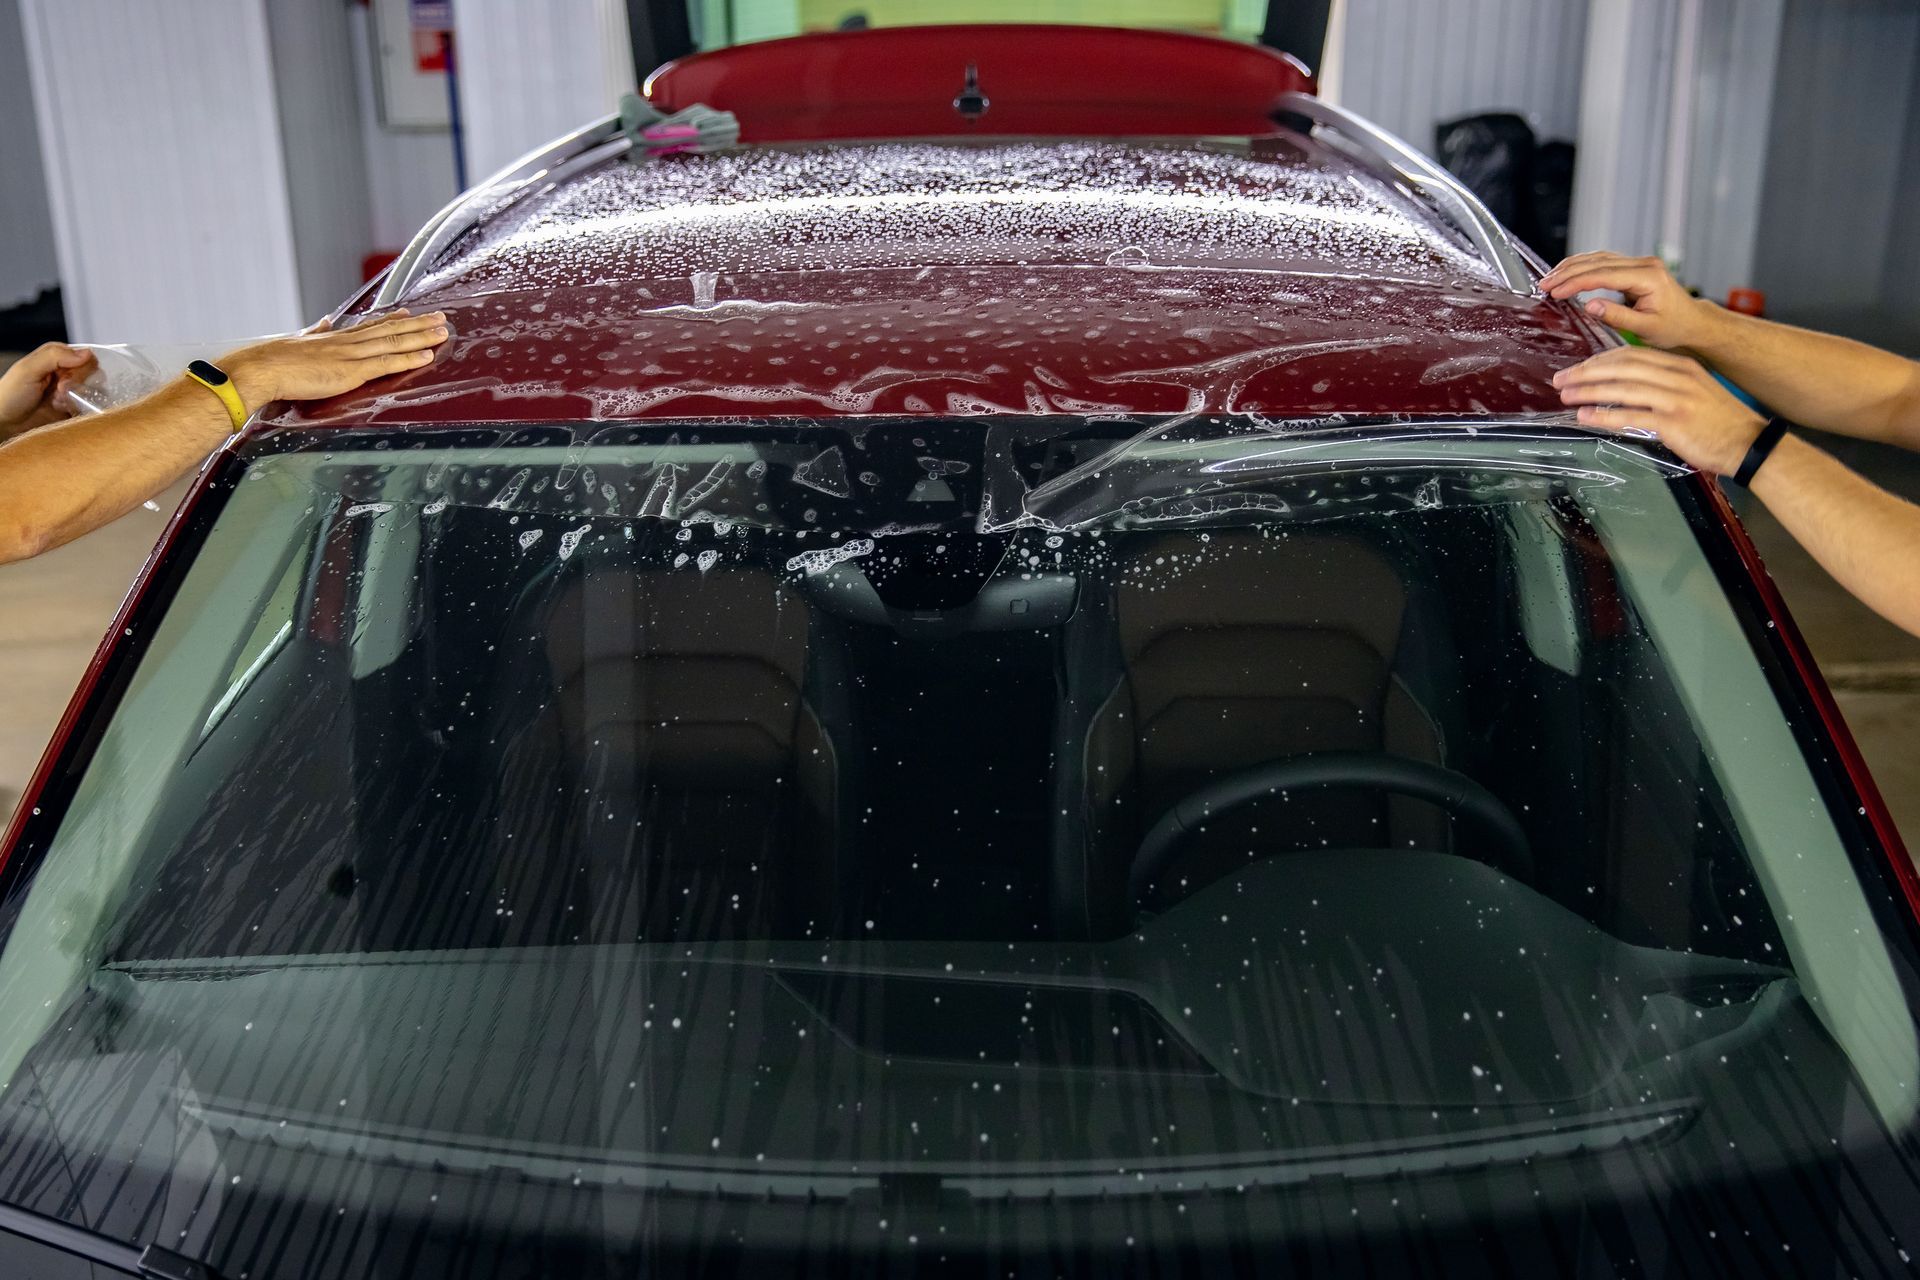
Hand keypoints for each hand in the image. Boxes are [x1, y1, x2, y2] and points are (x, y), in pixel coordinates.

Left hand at [0, 342, 96, 433]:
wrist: (5, 424)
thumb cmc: (10, 395)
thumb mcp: (28, 369)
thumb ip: (55, 356)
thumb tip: (88, 354)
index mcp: (56, 358)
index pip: (85, 356)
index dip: (79, 367)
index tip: (65, 378)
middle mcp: (66, 374)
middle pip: (92, 374)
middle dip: (78, 383)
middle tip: (60, 390)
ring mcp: (71, 393)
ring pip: (94, 392)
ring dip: (78, 399)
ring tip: (59, 404)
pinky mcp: (74, 411)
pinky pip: (91, 409)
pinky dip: (80, 411)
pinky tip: (64, 412)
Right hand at [220, 309, 448, 411]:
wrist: (262, 368)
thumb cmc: (274, 362)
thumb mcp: (298, 342)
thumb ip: (314, 333)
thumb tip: (322, 323)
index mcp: (334, 337)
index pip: (370, 326)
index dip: (394, 320)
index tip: (411, 313)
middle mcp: (347, 342)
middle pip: (390, 330)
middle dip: (418, 324)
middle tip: (441, 317)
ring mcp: (352, 356)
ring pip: (394, 342)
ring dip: (422, 337)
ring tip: (443, 331)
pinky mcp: (352, 372)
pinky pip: (388, 363)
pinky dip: (409, 358)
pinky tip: (427, 355)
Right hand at [1539, 252, 1715, 351]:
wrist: (1692, 323)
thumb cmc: (1674, 328)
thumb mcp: (1646, 328)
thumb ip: (1617, 315)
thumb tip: (1589, 306)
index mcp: (1649, 277)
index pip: (1604, 275)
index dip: (1575, 282)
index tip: (1555, 292)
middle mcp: (1644, 264)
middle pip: (1598, 261)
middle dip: (1568, 272)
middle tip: (1545, 284)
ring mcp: (1639, 263)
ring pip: (1599, 257)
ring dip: (1572, 266)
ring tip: (1550, 278)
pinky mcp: (1634, 268)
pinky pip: (1604, 261)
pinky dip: (1583, 266)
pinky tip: (1567, 273)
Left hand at [1553, 347, 1764, 475]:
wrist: (1749, 443)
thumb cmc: (1717, 423)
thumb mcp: (1692, 392)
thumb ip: (1662, 385)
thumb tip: (1625, 387)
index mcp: (1680, 365)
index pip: (1631, 355)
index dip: (1599, 360)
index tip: (1578, 368)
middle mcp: (1677, 376)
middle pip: (1622, 367)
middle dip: (1587, 372)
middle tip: (1562, 380)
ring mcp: (1676, 398)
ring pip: (1623, 388)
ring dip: (1590, 391)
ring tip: (1567, 396)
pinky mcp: (1674, 421)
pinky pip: (1631, 415)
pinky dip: (1604, 415)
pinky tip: (1585, 416)